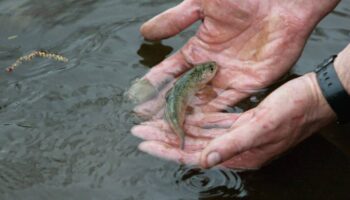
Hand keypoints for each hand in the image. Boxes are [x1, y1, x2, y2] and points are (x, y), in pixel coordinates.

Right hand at [129, 0, 338, 115]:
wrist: (283, 0)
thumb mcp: (201, 4)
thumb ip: (174, 20)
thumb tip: (144, 33)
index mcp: (199, 47)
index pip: (171, 70)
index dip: (155, 82)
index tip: (138, 96)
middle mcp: (211, 65)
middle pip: (184, 89)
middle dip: (165, 104)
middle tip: (147, 118)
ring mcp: (229, 76)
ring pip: (202, 100)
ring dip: (186, 113)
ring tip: (167, 126)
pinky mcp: (248, 84)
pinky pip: (227, 103)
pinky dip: (212, 115)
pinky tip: (197, 126)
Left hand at [131, 73, 335, 168]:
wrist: (314, 98)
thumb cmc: (294, 112)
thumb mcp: (264, 126)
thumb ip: (233, 144)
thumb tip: (204, 159)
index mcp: (239, 154)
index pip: (194, 155)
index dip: (167, 150)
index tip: (145, 145)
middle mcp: (234, 146)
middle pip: (191, 144)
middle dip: (164, 138)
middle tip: (139, 131)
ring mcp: (236, 134)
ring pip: (198, 132)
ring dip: (175, 127)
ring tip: (153, 123)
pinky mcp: (240, 122)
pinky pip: (211, 122)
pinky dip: (195, 118)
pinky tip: (180, 114)